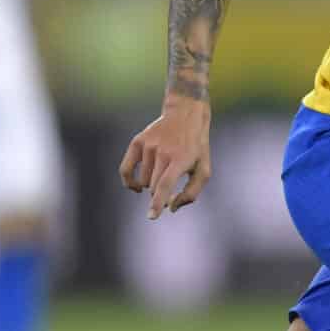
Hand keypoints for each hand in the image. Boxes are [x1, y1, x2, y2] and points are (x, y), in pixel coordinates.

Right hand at [119, 95, 212, 218]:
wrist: (185, 114)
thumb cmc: (196, 147)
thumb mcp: (204, 169)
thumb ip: (191, 193)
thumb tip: (171, 208)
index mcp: (180, 159)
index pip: (165, 184)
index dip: (158, 202)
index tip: (151, 216)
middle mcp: (162, 152)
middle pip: (153, 187)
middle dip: (160, 195)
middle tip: (169, 188)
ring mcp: (148, 146)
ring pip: (143, 181)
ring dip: (151, 185)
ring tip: (163, 174)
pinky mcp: (137, 142)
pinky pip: (126, 169)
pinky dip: (129, 182)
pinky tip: (137, 188)